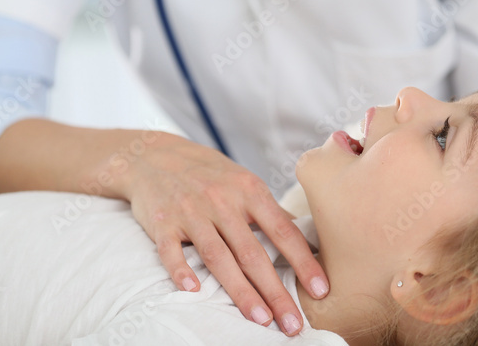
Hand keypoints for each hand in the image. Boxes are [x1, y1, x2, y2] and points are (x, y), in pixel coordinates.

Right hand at [119, 132, 328, 336]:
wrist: (155, 154)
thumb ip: (269, 212)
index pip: (282, 231)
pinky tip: (193, 291)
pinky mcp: (162, 223)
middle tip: (293, 323)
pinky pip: (170, 251)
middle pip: (252, 253)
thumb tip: (304, 237)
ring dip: (240, 291)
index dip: (303, 261)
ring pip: (218, 258)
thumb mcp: (244, 182)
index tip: (321, 289)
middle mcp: (222, 201)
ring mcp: (191, 212)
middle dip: (275, 291)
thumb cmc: (209, 173)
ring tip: (260, 319)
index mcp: (249, 191)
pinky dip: (180, 271)